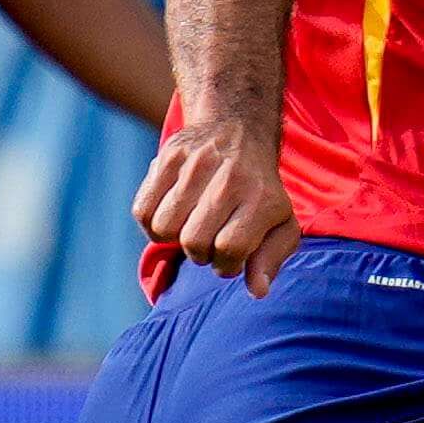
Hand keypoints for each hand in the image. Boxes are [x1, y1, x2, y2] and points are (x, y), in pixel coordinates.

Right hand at [135, 116, 300, 295]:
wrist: (238, 131)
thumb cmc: (259, 191)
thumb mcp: (280, 224)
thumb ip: (271, 260)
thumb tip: (257, 291)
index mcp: (262, 199)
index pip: (231, 248)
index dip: (226, 265)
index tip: (230, 258)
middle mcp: (230, 179)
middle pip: (194, 242)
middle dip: (200, 254)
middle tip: (209, 241)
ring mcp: (196, 165)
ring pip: (164, 228)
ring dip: (174, 238)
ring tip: (190, 227)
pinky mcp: (168, 156)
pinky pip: (142, 210)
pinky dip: (152, 222)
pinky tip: (172, 216)